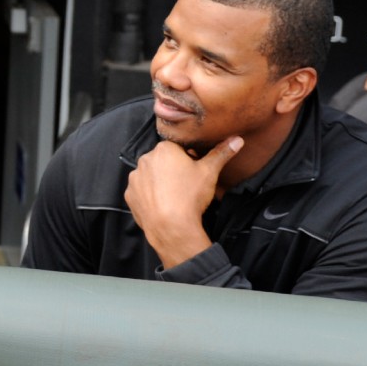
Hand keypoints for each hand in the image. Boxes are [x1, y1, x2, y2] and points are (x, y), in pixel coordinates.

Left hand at [124, 136, 242, 267]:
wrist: (171, 226)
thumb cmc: (190, 196)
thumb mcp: (210, 172)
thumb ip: (221, 153)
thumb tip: (237, 139)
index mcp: (163, 149)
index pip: (178, 148)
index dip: (189, 159)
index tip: (194, 171)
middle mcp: (144, 160)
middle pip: (162, 161)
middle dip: (173, 169)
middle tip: (186, 185)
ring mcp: (135, 179)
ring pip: (151, 176)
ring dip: (160, 182)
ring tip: (174, 197)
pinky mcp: (129, 196)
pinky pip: (141, 192)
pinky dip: (150, 196)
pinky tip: (162, 205)